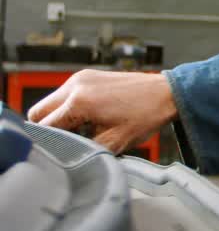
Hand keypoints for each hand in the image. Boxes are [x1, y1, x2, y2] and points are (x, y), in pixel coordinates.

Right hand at [29, 70, 177, 153]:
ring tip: (81, 129)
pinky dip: (69, 106)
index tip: (56, 152)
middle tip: (66, 141)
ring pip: (51, 102)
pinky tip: (88, 117)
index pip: (44, 127)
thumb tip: (67, 155)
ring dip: (58, 117)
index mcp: (79, 102)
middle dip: (48, 129)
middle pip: (39, 112)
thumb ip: (84, 149)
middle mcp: (75, 85)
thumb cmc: (147, 116)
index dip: (49, 143)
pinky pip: (65, 93)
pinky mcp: (87, 75)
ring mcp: (80, 77)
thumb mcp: (115, 143)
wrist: (167, 93)